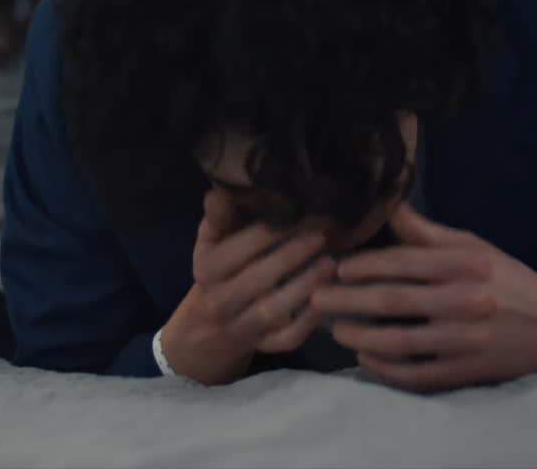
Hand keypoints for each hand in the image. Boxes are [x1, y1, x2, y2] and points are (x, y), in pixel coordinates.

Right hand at [161, 188, 337, 384]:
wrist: (211, 323)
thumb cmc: (220, 267)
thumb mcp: (213, 239)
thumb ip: (220, 215)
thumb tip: (222, 189)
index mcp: (206, 270)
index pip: (239, 249)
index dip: (272, 231)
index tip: (302, 214)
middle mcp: (221, 301)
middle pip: (258, 279)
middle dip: (292, 255)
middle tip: (323, 234)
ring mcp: (243, 328)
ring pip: (273, 310)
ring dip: (303, 286)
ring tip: (330, 263)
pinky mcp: (264, 346)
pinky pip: (287, 338)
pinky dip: (307, 322)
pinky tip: (326, 298)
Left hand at [310, 204, 536, 391]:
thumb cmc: (509, 279)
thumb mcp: (474, 247)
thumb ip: (428, 232)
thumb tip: (388, 204)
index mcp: (465, 265)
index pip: (404, 263)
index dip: (365, 265)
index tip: (337, 266)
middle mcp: (464, 301)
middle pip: (394, 301)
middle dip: (348, 299)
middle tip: (317, 297)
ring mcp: (464, 340)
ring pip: (400, 341)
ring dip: (361, 336)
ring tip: (336, 329)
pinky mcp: (466, 371)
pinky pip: (417, 374)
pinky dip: (387, 369)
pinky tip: (366, 359)